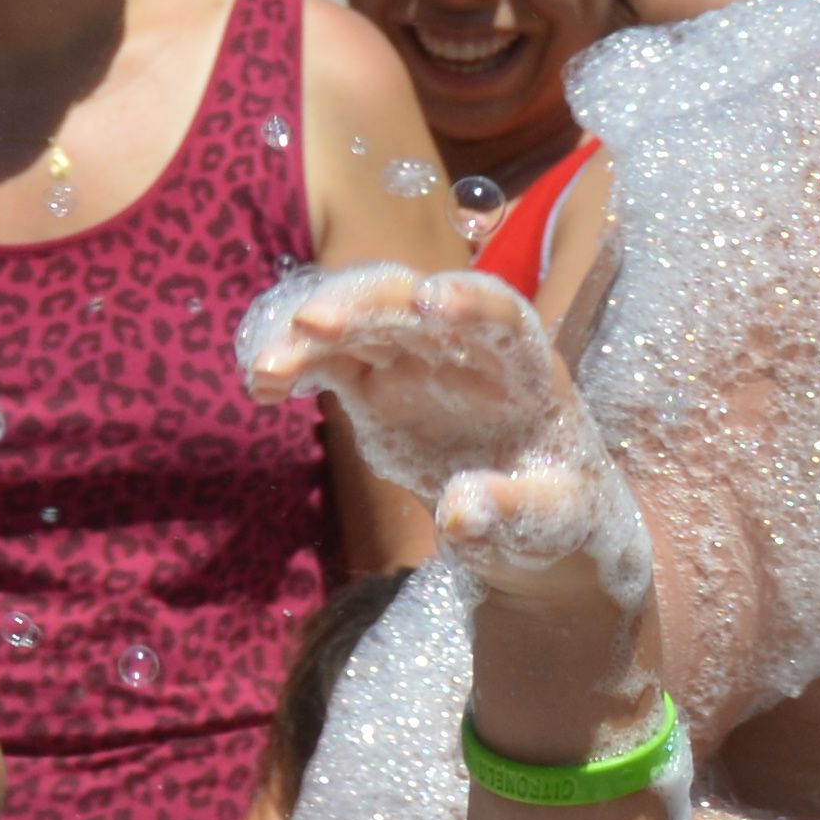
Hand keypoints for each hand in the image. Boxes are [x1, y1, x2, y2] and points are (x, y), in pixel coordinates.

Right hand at [242, 262, 654, 630]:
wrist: (522, 517)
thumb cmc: (556, 507)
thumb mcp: (551, 518)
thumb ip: (512, 509)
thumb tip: (459, 512)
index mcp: (524, 364)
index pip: (501, 315)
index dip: (468, 301)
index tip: (429, 302)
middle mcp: (464, 347)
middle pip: (411, 303)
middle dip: (363, 306)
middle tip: (311, 323)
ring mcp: (414, 360)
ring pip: (358, 324)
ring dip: (311, 336)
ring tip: (267, 370)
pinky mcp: (374, 385)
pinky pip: (329, 361)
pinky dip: (296, 366)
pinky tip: (263, 386)